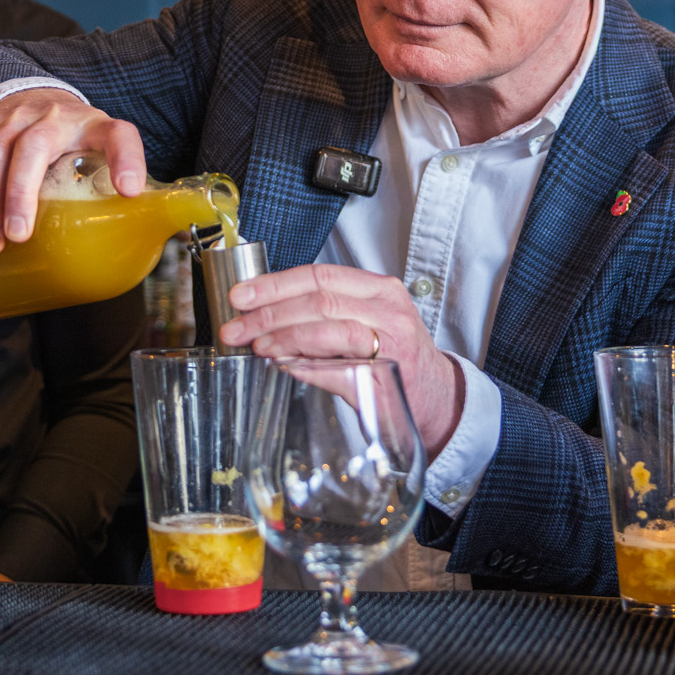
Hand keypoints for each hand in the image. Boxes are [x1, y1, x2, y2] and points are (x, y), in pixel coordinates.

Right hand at [0, 88, 145, 253]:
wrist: (37, 96)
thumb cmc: (78, 135)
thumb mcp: (106, 148)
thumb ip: (122, 177)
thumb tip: (140, 228)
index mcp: (92, 125)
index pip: (117, 134)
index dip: (127, 157)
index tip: (130, 190)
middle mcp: (50, 116)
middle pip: (32, 148)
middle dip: (21, 193)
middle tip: (18, 237)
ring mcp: (11, 120)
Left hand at [221, 263, 464, 456]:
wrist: (437, 399)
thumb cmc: (396, 359)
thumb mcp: (366, 323)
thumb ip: (325, 316)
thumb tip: (266, 317)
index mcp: (380, 290)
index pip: (320, 275)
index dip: (275, 284)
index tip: (241, 295)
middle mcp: (389, 310)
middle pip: (319, 301)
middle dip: (269, 314)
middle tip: (236, 327)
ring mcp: (392, 344)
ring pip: (328, 330)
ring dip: (285, 338)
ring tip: (257, 346)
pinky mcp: (388, 379)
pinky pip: (339, 369)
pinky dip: (307, 367)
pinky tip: (285, 367)